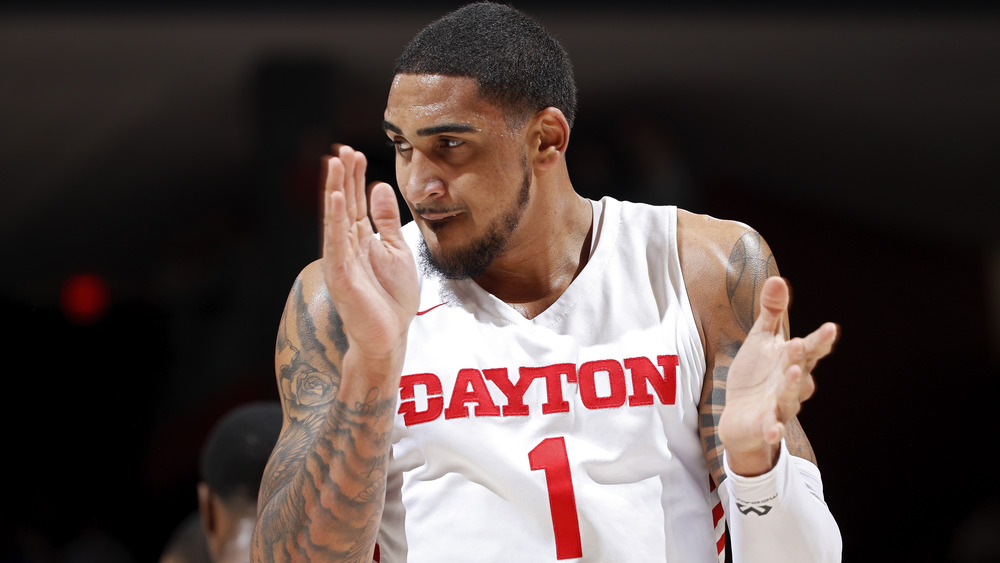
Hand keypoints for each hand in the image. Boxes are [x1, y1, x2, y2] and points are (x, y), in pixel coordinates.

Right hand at [322, 144, 418, 368]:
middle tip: (342, 149)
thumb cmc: (392, 298)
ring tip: (334, 164)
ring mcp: (341, 259)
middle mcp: (347, 245)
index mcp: (361, 238)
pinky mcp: (340, 275)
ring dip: (335, 190)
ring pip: (336, 218)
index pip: (356, 201)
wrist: (390, 335)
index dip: (355, 177)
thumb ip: (387, 220)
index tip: (354, 152)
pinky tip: (336, 198)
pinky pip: (336, 242)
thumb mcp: (396, 250)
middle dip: (343, 177)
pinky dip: (335, 220)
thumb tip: (380, 186)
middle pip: (344, 204)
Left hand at [718, 276, 837, 475]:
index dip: (821, 340)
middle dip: (801, 358)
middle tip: (800, 344)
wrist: (739, 415)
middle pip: (801, 371)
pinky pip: (772, 428)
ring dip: (791, 386)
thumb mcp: (761, 339)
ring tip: (792, 372)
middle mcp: (792, 384)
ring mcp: (780, 406)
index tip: (831, 328)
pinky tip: (773, 430)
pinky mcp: (765, 425)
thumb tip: (776, 278)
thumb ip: (771, 313)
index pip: (811, 349)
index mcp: (793, 361)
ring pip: (790, 397)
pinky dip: (773, 429)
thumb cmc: (755, 374)